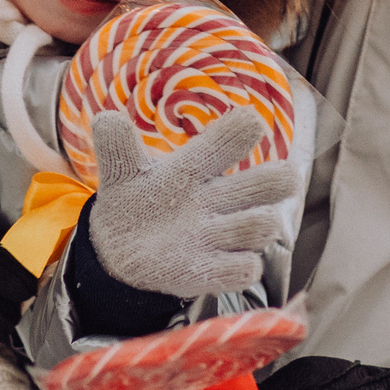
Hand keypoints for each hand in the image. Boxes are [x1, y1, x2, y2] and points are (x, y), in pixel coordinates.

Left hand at [85, 108, 299, 299]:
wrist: (121, 250)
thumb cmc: (134, 201)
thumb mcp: (121, 173)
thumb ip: (116, 146)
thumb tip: (107, 119)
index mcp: (196, 167)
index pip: (230, 139)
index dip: (242, 130)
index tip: (251, 123)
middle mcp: (218, 199)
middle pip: (268, 183)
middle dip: (275, 179)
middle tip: (281, 177)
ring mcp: (219, 235)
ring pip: (261, 225)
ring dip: (252, 224)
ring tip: (218, 227)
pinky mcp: (215, 270)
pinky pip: (246, 268)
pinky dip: (240, 266)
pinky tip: (219, 262)